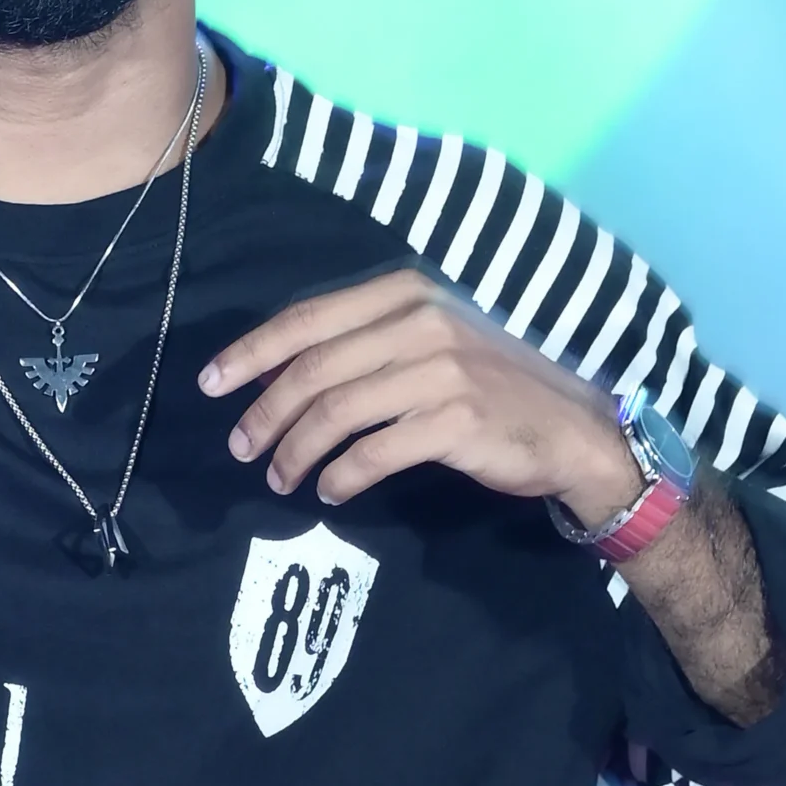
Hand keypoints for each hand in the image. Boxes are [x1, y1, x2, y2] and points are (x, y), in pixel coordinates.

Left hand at [201, 268, 643, 516]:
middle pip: (313, 369)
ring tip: (280, 479)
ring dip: (295, 452)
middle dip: (265, 413)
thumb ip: (368, 343)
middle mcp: (420, 322)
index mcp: (407, 293)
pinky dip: (340, 476)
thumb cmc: (494, 383)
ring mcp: (440, 370)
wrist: (574, 427)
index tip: (211, 384)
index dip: (252, 351)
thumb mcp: (433, 339)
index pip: (308, 318)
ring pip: (335, 413)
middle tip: (242, 448)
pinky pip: (373, 453)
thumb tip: (286, 373)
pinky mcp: (455, 420)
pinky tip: (331, 492)